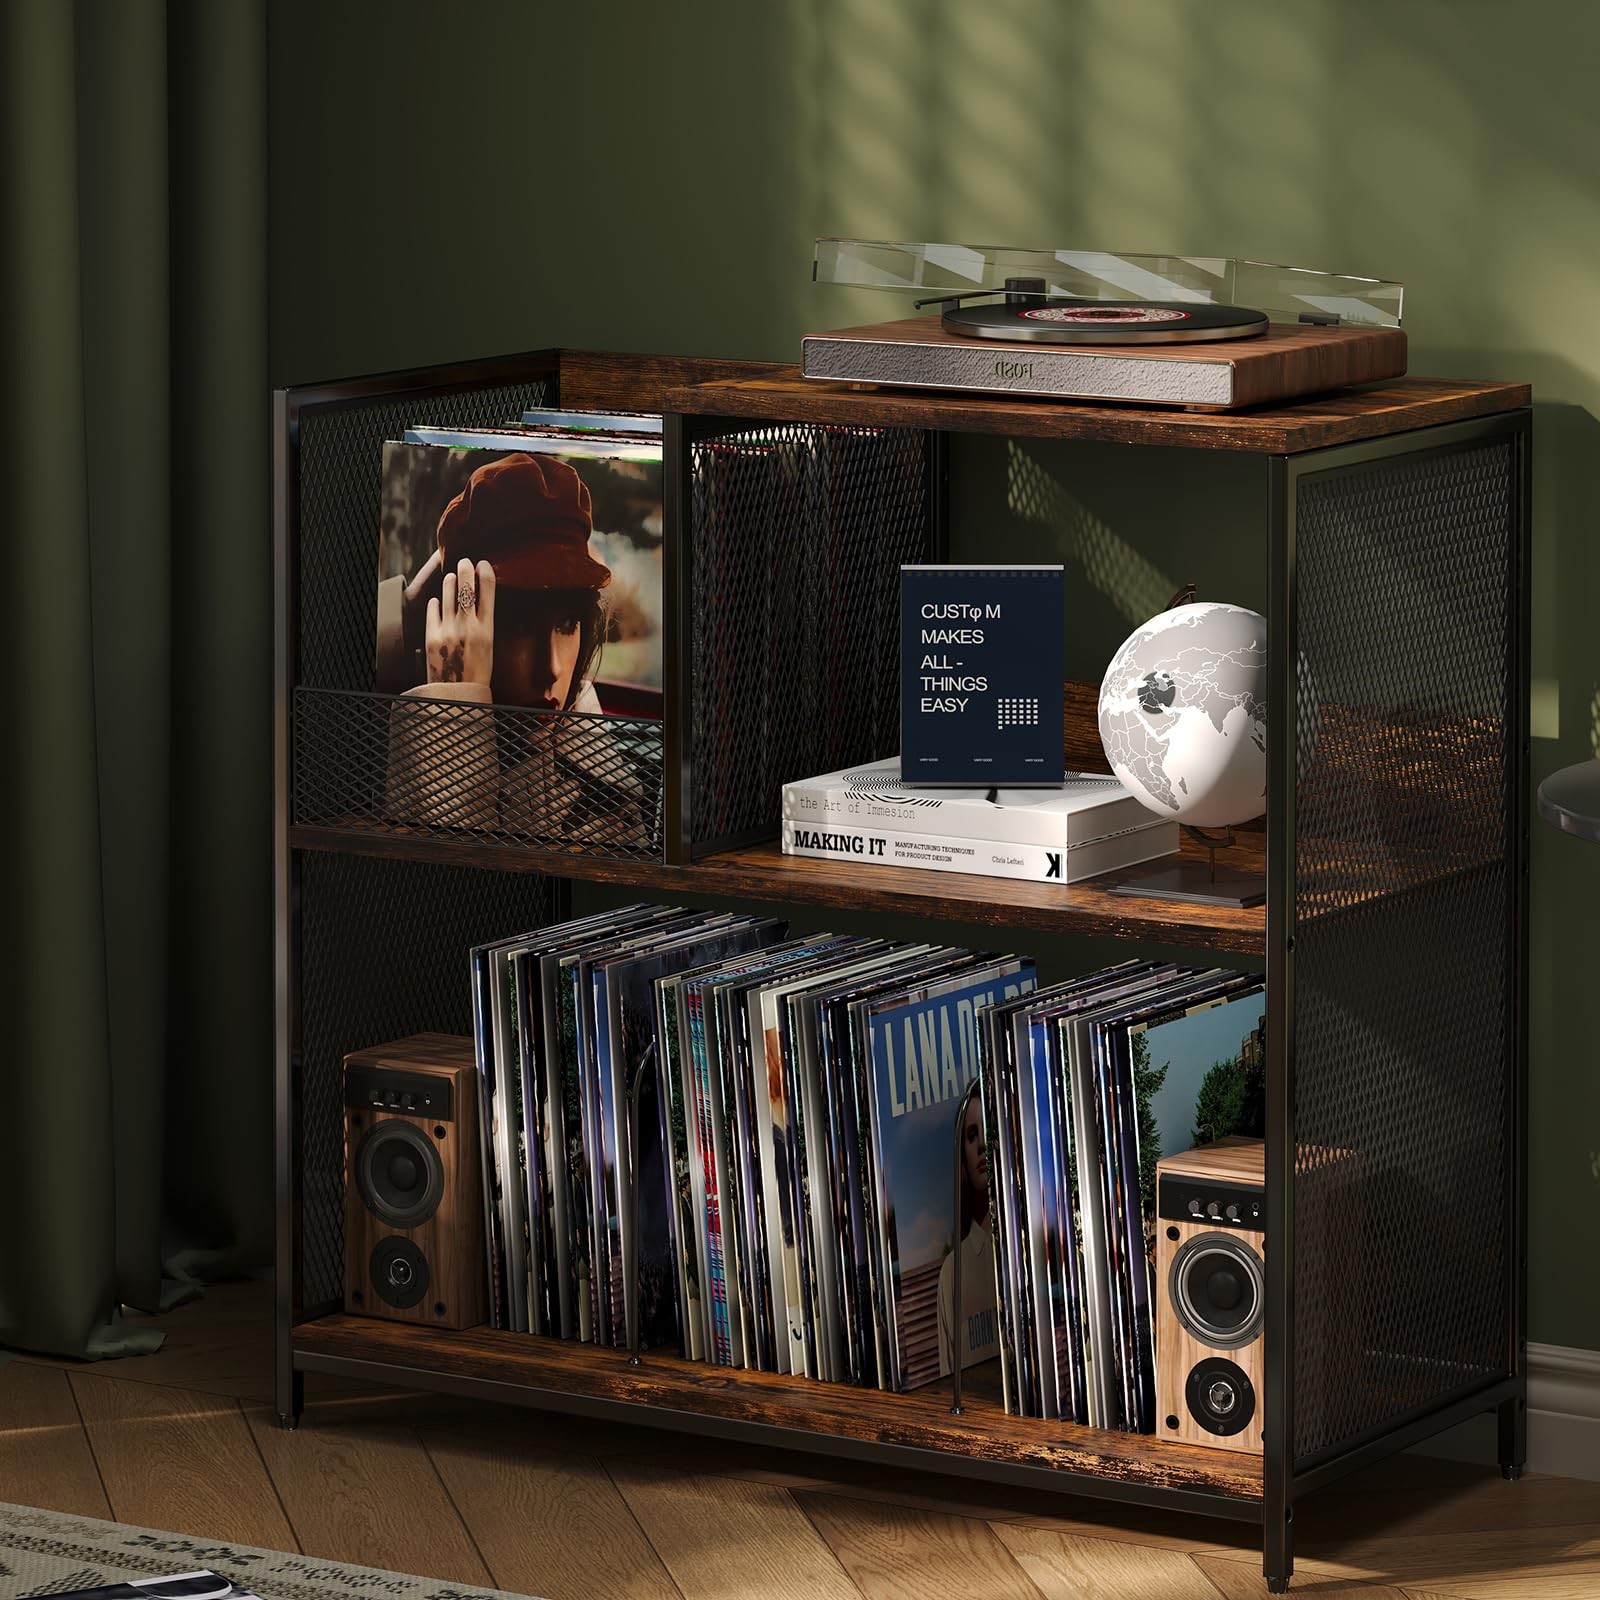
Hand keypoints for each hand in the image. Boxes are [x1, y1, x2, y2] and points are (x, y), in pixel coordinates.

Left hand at [426, 558, 495, 685]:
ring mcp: (448, 628)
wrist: (457, 694)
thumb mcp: (489, 647)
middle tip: (464, 561)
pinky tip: (437, 601)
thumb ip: (484, 624)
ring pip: (448, 592)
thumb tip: (480, 603)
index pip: (488, 589)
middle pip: (466, 585)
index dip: (485, 572)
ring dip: (450, 581)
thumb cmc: (478, 674)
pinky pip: (433, 609)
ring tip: (451, 577)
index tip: (483, 564)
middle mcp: (467, 625)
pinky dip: (436, 603)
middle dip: (465, 568)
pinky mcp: (431, 634)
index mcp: (486, 629)